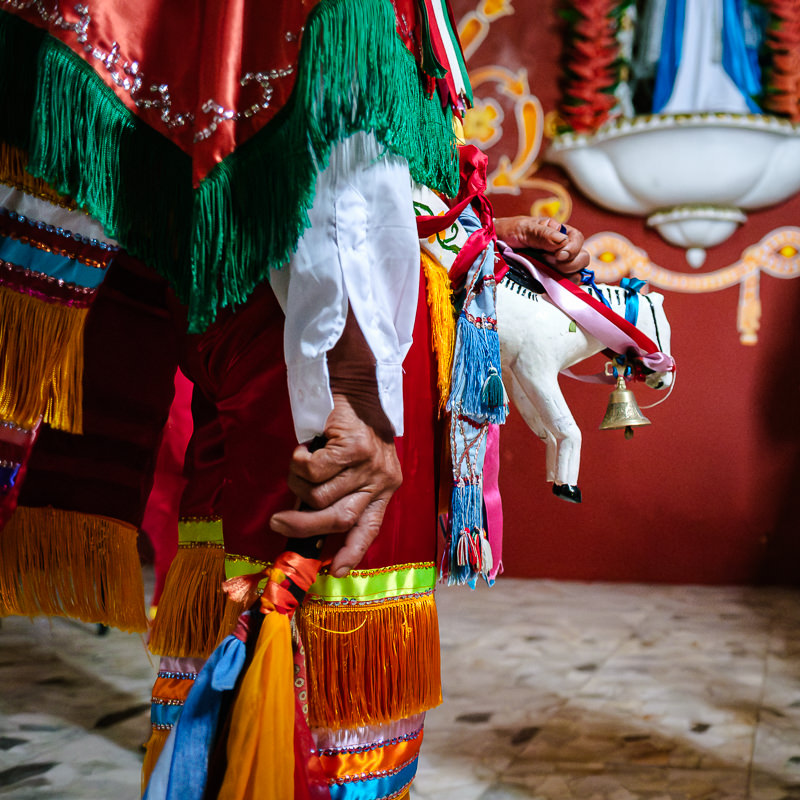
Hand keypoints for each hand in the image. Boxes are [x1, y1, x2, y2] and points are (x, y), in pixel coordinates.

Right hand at [269, 310, 401, 576]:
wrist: (355, 383)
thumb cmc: (349, 426)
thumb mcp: (356, 464)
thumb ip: (342, 492)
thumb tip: (309, 523)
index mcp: (385, 488)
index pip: (371, 527)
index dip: (352, 551)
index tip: (334, 571)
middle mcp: (383, 479)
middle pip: (339, 519)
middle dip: (303, 525)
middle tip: (277, 522)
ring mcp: (370, 464)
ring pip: (319, 495)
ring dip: (298, 482)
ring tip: (302, 462)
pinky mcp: (354, 447)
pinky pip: (312, 471)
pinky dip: (299, 463)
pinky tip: (305, 448)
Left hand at [495, 216, 589, 280]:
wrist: (495, 244)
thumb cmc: (510, 231)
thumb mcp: (525, 228)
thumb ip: (544, 234)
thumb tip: (563, 242)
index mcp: (559, 233)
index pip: (578, 240)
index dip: (572, 249)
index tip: (559, 255)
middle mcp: (562, 249)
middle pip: (582, 258)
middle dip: (569, 263)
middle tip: (548, 262)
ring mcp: (557, 265)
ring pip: (576, 273)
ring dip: (566, 274)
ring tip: (546, 270)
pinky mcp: (550, 278)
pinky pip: (565, 284)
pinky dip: (563, 286)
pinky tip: (551, 282)